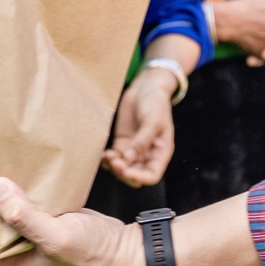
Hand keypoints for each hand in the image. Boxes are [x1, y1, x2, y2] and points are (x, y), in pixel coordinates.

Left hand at [0, 178, 147, 265]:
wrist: (125, 253)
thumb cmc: (92, 255)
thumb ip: (24, 217)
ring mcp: (29, 237)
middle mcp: (14, 252)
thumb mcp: (56, 237)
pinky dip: (12, 191)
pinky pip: (20, 205)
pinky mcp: (44, 221)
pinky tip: (4, 169)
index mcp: (9, 265)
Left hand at [101, 66, 177, 185]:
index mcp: (161, 152)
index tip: (126, 171)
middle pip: (135, 175)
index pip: (152, 175)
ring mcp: (134, 150)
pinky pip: (115, 157)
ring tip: (108, 157)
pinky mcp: (122, 143)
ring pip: (123, 168)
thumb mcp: (152, 121)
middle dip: (124, 172)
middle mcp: (148, 155)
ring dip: (114, 167)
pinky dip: (108, 160)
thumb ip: (142, 141)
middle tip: (115, 162)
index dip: (140, 178)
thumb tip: (129, 159)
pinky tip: (103, 155)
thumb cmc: (155, 103)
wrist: (146, 88)